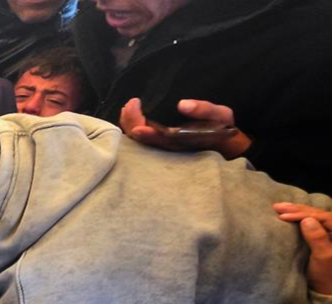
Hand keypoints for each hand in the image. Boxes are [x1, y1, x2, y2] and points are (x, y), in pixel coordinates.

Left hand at [120, 97, 251, 158]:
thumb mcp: (221, 116)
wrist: (228, 148)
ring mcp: (164, 147)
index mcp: (178, 141)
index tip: (134, 104)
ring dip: (129, 125)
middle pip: (140, 139)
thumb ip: (204, 109)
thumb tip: (183, 104)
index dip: (139, 122)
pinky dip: (134, 127)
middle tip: (129, 105)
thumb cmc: (223, 130)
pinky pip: (143, 139)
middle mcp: (167, 147)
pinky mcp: (163, 145)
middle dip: (130, 122)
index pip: (153, 135)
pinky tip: (130, 116)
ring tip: (127, 108)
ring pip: (139, 141)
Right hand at [275, 202, 331, 293]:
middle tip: (277, 206)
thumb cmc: (327, 277)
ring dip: (297, 211)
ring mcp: (330, 233)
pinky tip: (290, 214)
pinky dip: (300, 218)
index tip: (283, 216)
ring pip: (314, 217)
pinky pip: (312, 223)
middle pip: (318, 214)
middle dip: (298, 209)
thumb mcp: (323, 258)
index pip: (323, 217)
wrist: (328, 290)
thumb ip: (318, 239)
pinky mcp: (324, 237)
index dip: (302, 215)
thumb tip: (307, 220)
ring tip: (280, 207)